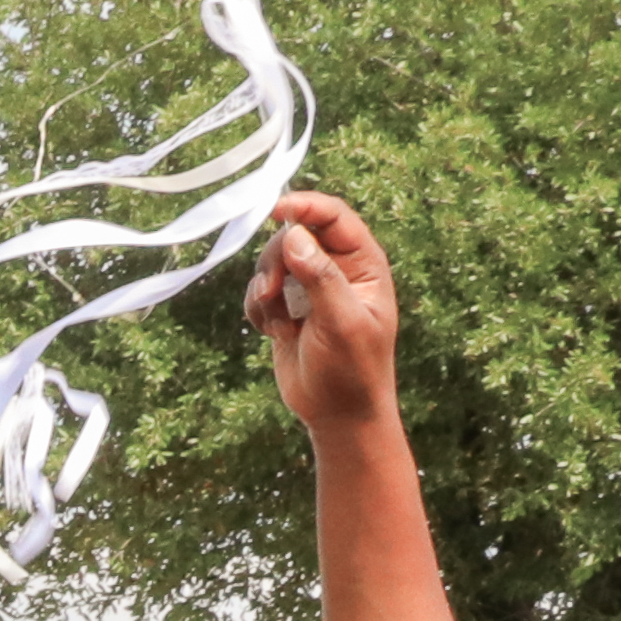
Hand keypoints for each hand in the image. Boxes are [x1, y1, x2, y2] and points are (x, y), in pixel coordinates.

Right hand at [244, 192, 404, 439]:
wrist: (338, 414)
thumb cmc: (353, 369)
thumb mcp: (342, 321)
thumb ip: (320, 276)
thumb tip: (295, 234)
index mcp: (362, 263)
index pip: (333, 216)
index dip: (305, 206)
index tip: (274, 210)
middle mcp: (336, 268)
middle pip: (294, 235)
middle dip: (276, 260)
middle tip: (271, 291)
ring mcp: (308, 288)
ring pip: (271, 262)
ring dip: (263, 288)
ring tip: (275, 319)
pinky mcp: (285, 308)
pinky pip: (258, 291)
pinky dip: (257, 309)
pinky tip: (273, 333)